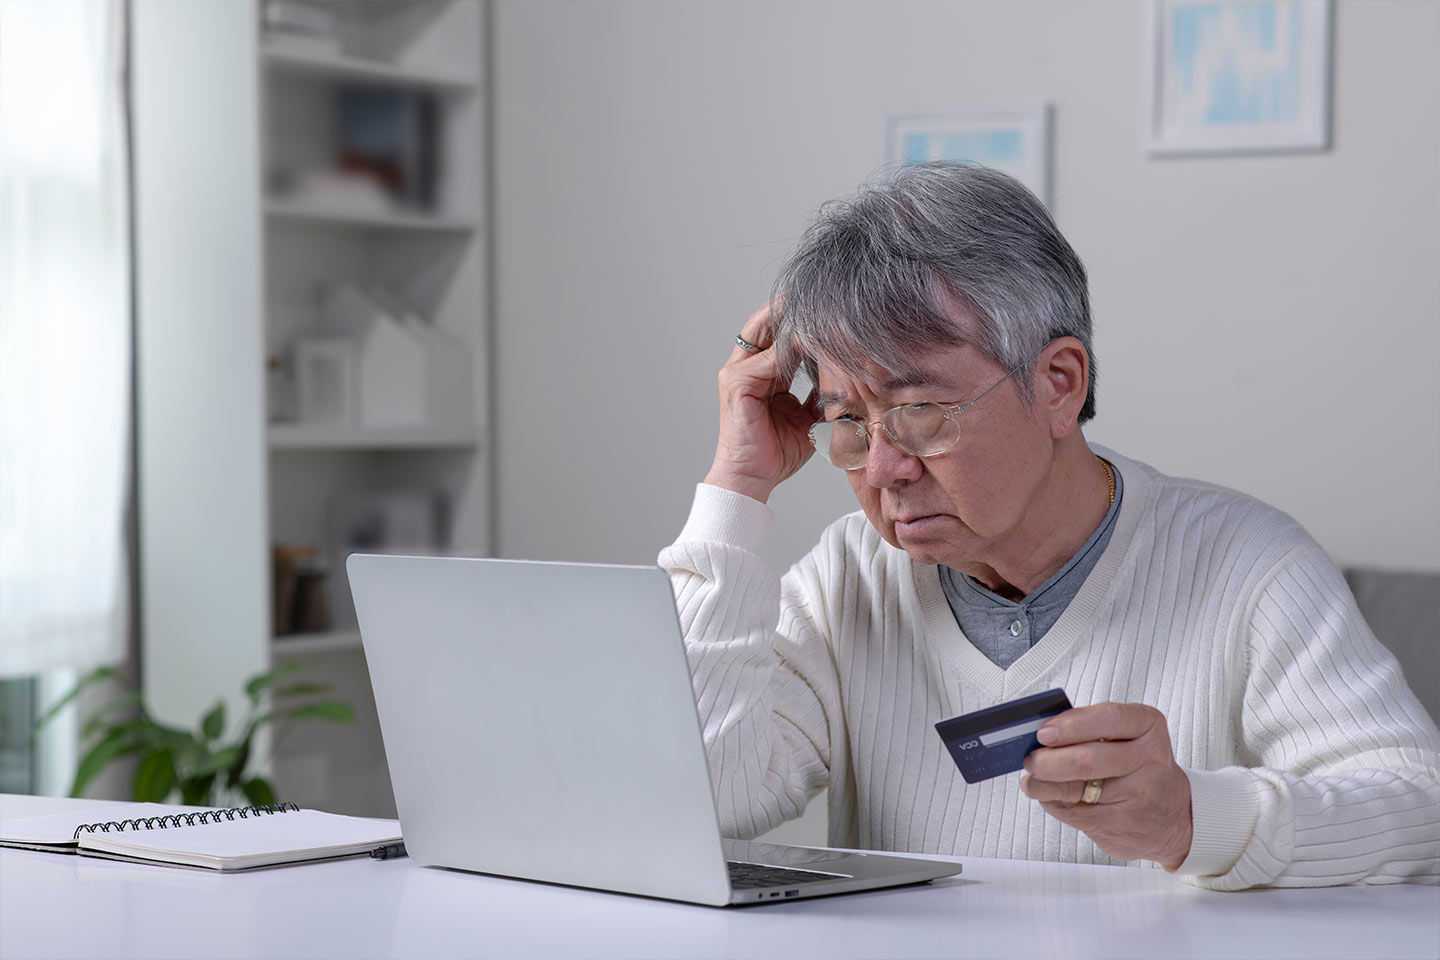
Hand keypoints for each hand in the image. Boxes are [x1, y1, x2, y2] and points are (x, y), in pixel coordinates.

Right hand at [703, 298, 817, 502]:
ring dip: (789, 318)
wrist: (754, 478)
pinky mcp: (736, 384)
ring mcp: (737, 373)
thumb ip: (820, 391)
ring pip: (763, 332)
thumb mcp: (809, 414)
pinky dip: (787, 349)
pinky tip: (809, 340)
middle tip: (821, 290)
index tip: (827, 303)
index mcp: (762, 371)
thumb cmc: (777, 450)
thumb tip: (847, 376)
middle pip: (767, 323)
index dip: (799, 315)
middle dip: (791, 305)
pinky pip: (765, 360)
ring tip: (816, 304)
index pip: (778, 331)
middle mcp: (746, 366)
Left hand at [1020, 702, 1193, 869]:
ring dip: (1041, 784)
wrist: (1174, 816)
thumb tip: (1039, 733)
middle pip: (1086, 759)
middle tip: (1030, 759)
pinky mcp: (1120, 825)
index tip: (1043, 732)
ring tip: (1032, 779)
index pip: (1108, 718)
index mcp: (1148, 727)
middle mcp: (1149, 760)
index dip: (1070, 725)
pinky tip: (1050, 796)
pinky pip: (1072, 812)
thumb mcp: (1129, 736)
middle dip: (1047, 760)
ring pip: (1073, 789)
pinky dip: (1052, 802)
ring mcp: (1137, 796)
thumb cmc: (1139, 766)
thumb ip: (1089, 728)